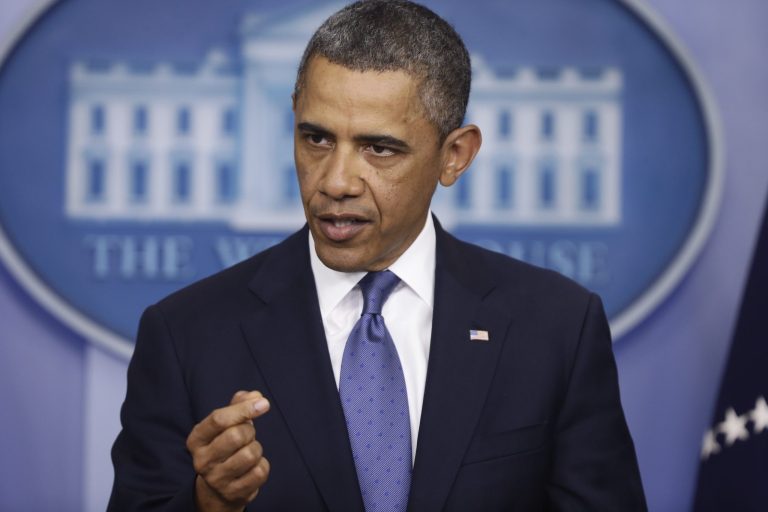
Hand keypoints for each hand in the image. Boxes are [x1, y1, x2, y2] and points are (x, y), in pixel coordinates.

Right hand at [186, 390, 270, 511]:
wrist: (219, 488)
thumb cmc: (225, 446)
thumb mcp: (226, 424)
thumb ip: (239, 404)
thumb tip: (256, 396)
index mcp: (196, 439)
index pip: (219, 419)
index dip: (244, 408)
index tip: (264, 403)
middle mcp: (202, 461)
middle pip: (237, 435)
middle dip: (250, 431)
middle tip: (247, 436)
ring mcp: (216, 479)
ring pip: (250, 454)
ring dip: (256, 448)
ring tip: (248, 451)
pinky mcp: (233, 493)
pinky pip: (260, 471)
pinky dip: (262, 465)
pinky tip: (252, 467)